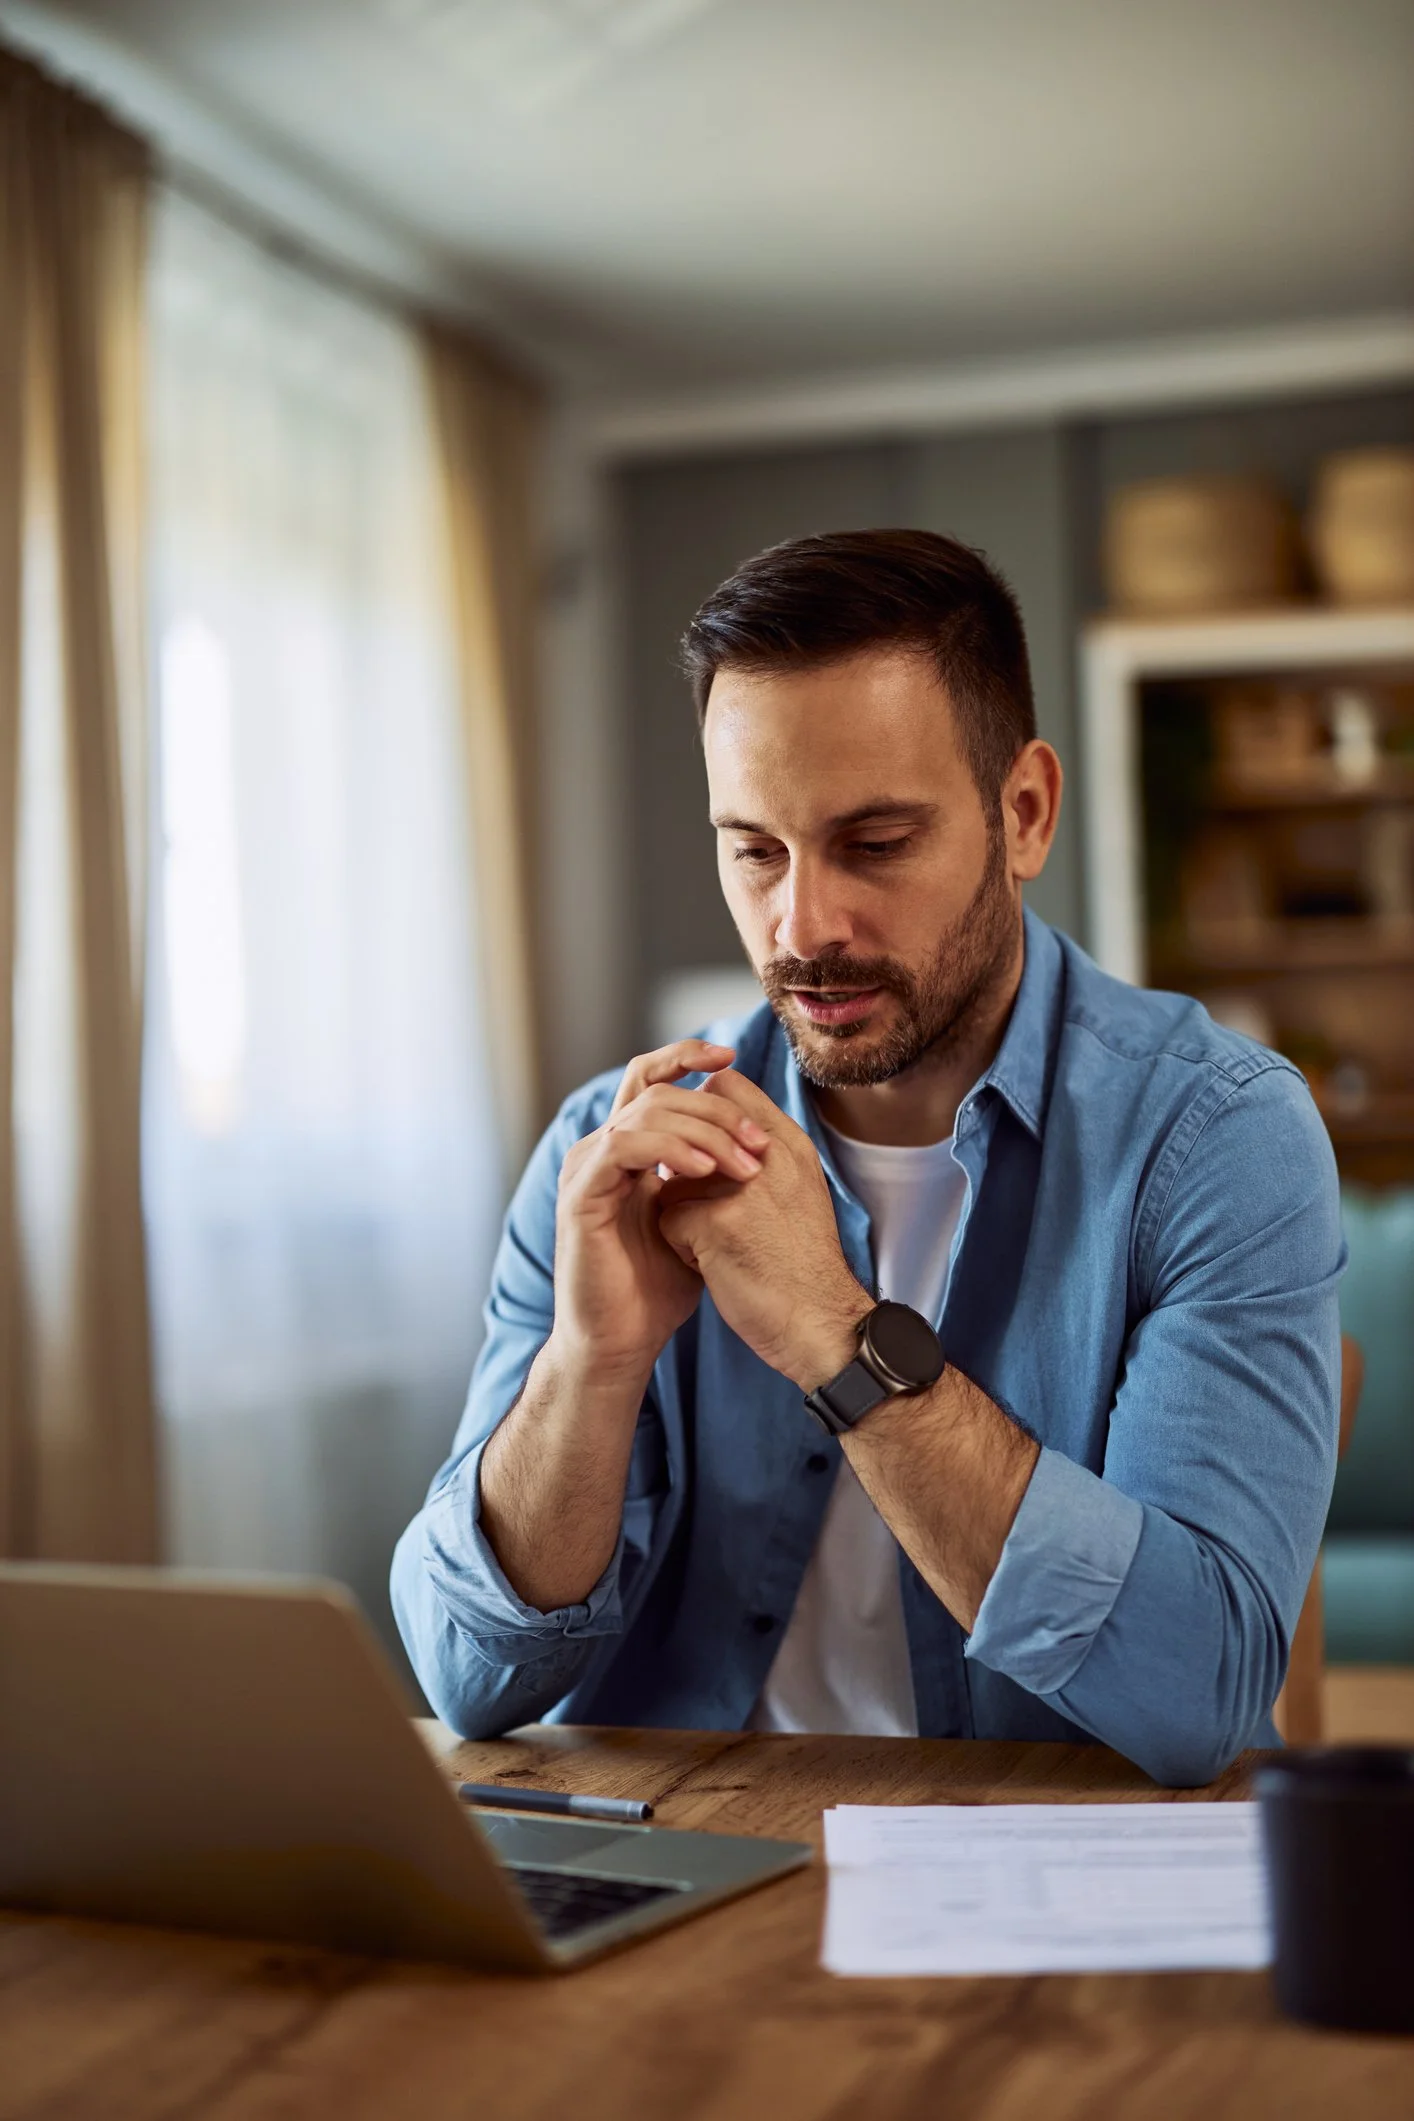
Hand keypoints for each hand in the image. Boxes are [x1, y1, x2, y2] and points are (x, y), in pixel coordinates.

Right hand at [550, 1040, 770, 1384]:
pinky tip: (703, 1170)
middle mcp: (600, 1149)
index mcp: (625, 1148)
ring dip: (703, 1131)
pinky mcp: (580, 1194)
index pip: (650, 1080)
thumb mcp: (695, 1218)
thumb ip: (707, 1178)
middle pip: (656, 1090)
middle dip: (715, 1108)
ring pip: (645, 1113)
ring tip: (743, 1163)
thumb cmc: (657, 1287)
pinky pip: (624, 1146)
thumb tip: (749, 1142)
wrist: (621, 1341)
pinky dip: (669, 1149)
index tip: (732, 1058)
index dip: (686, 1057)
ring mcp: (586, 1168)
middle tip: (758, 1141)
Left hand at [657, 1071, 872, 1390]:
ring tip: (713, 1243)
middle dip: (683, 1164)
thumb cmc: (803, 1267)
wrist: (822, 1326)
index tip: (700, 1153)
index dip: (701, 1114)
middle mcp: (768, 1156)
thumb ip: (761, 1157)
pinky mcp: (715, 1224)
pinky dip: (679, 1246)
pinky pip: (667, 1219)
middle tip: (699, 1204)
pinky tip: (710, 1267)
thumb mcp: (797, 1193)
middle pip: (694, 1127)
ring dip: (680, 1209)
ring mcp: (741, 1188)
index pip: (727, 1086)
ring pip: (673, 1176)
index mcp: (789, 1144)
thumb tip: (706, 1133)